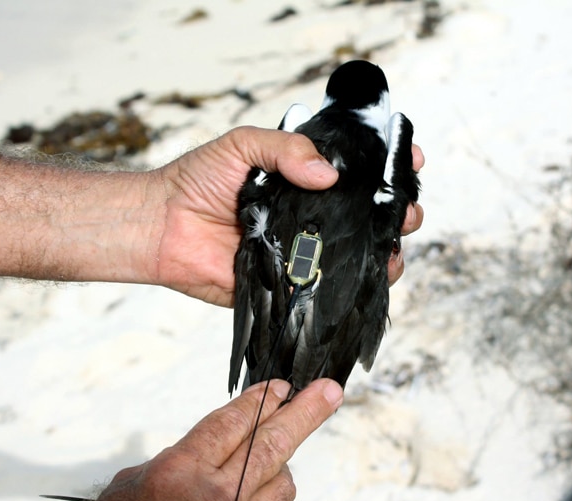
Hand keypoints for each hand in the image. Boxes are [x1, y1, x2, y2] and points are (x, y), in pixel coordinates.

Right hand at [74, 379, 343, 500]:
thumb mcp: (134, 482)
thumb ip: (184, 456)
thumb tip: (220, 441)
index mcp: (182, 474)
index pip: (235, 422)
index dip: (261, 400)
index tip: (280, 387)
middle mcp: (217, 500)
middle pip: (273, 442)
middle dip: (306, 412)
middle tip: (328, 392)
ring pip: (282, 482)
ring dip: (281, 463)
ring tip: (276, 449)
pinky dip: (266, 498)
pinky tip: (253, 492)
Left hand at [151, 127, 423, 305]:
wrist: (163, 228)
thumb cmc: (196, 182)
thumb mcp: (242, 145)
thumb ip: (285, 149)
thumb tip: (329, 174)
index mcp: (304, 179)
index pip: (357, 172)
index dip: (388, 167)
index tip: (409, 161)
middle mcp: (313, 214)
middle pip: (368, 213)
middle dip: (398, 209)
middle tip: (405, 208)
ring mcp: (306, 248)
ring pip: (360, 251)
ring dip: (387, 246)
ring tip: (395, 241)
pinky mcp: (294, 281)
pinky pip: (334, 284)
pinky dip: (360, 281)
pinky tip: (376, 273)